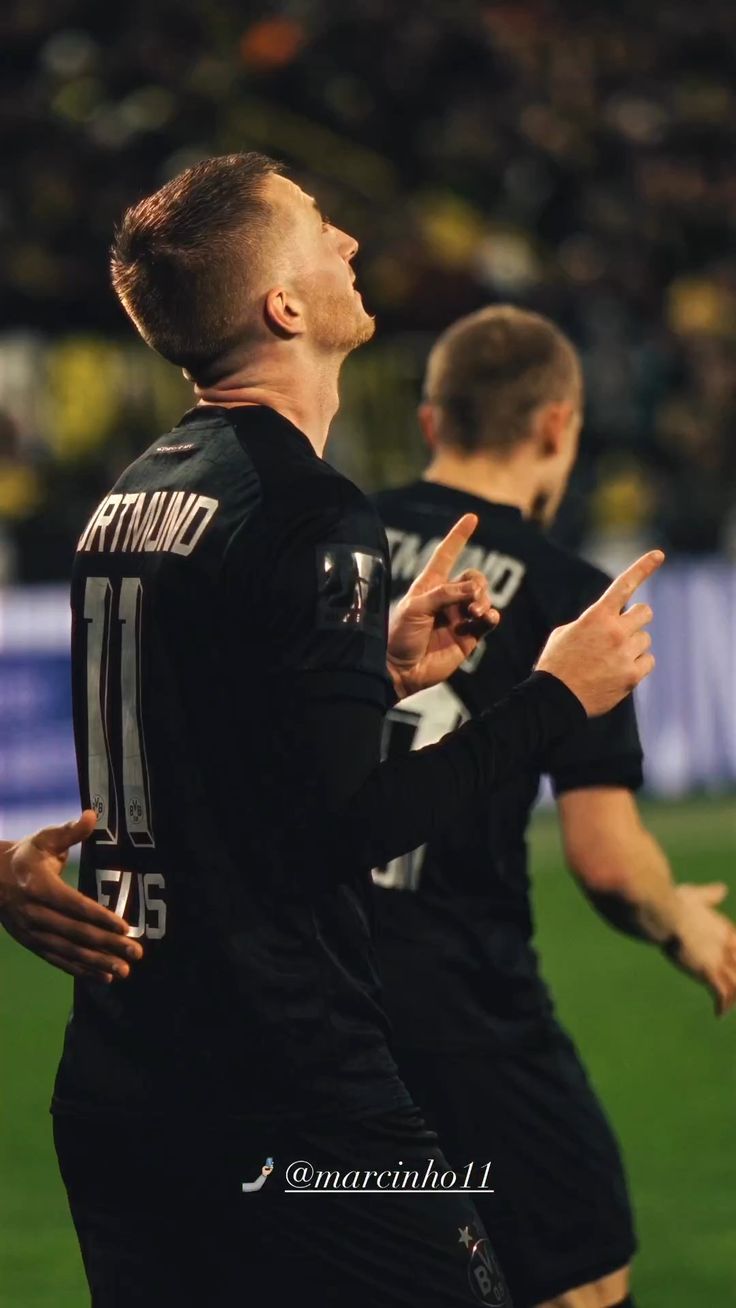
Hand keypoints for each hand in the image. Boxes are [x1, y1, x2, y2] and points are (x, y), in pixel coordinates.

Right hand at [0, 812, 142, 982]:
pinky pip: (59, 960)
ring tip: (124, 971)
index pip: (73, 905)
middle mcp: (34, 913)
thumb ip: (70, 831)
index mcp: (38, 886)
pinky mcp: (32, 943)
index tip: (124, 926)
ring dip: (98, 962)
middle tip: (135, 952)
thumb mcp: (44, 839)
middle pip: (75, 932)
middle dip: (107, 944)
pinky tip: (103, 977)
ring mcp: (32, 932)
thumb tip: (94, 814)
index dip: (99, 916)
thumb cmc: (25, 856)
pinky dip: (81, 970)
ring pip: (69, 951)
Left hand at [387, 514, 498, 698]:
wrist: (400, 670)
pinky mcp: (469, 637)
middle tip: (471, 600)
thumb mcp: (415, 608)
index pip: (446, 555)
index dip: (459, 536)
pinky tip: (486, 619)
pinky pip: (488, 621)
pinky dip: (491, 617)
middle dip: (477, 584)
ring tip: (475, 613)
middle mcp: (446, 599)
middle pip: (474, 578)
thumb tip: (474, 589)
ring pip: (483, 598)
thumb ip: (445, 594)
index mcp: (429, 586)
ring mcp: (459, 617)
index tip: (472, 518)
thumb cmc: (398, 636)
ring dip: (483, 601)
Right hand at [536, 550, 664, 715]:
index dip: (643, 567)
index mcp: (596, 616)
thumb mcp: (566, 632)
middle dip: (635, 619)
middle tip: (622, 631)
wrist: (554, 699)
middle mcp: (615, 631)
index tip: (659, 554)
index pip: (624, 584)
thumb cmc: (557, 664)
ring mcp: (625, 654)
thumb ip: (592, 621)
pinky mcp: (632, 675)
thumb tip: (609, 622)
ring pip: (645, 639)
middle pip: (645, 613)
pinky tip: (618, 671)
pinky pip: (648, 661)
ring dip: (632, 645)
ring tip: (610, 659)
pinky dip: (637, 664)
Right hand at [666, 883, 735, 1016]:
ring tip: (729, 1005)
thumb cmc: (675, 900)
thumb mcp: (696, 895)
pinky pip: (721, 993)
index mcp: (724, 929)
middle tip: (732, 991)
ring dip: (733, 995)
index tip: (733, 964)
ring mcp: (717, 958)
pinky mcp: (706, 970)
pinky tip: (719, 1014)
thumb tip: (722, 889)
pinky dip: (722, 1005)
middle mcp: (725, 945)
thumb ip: (709, 895)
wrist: (663, 911)